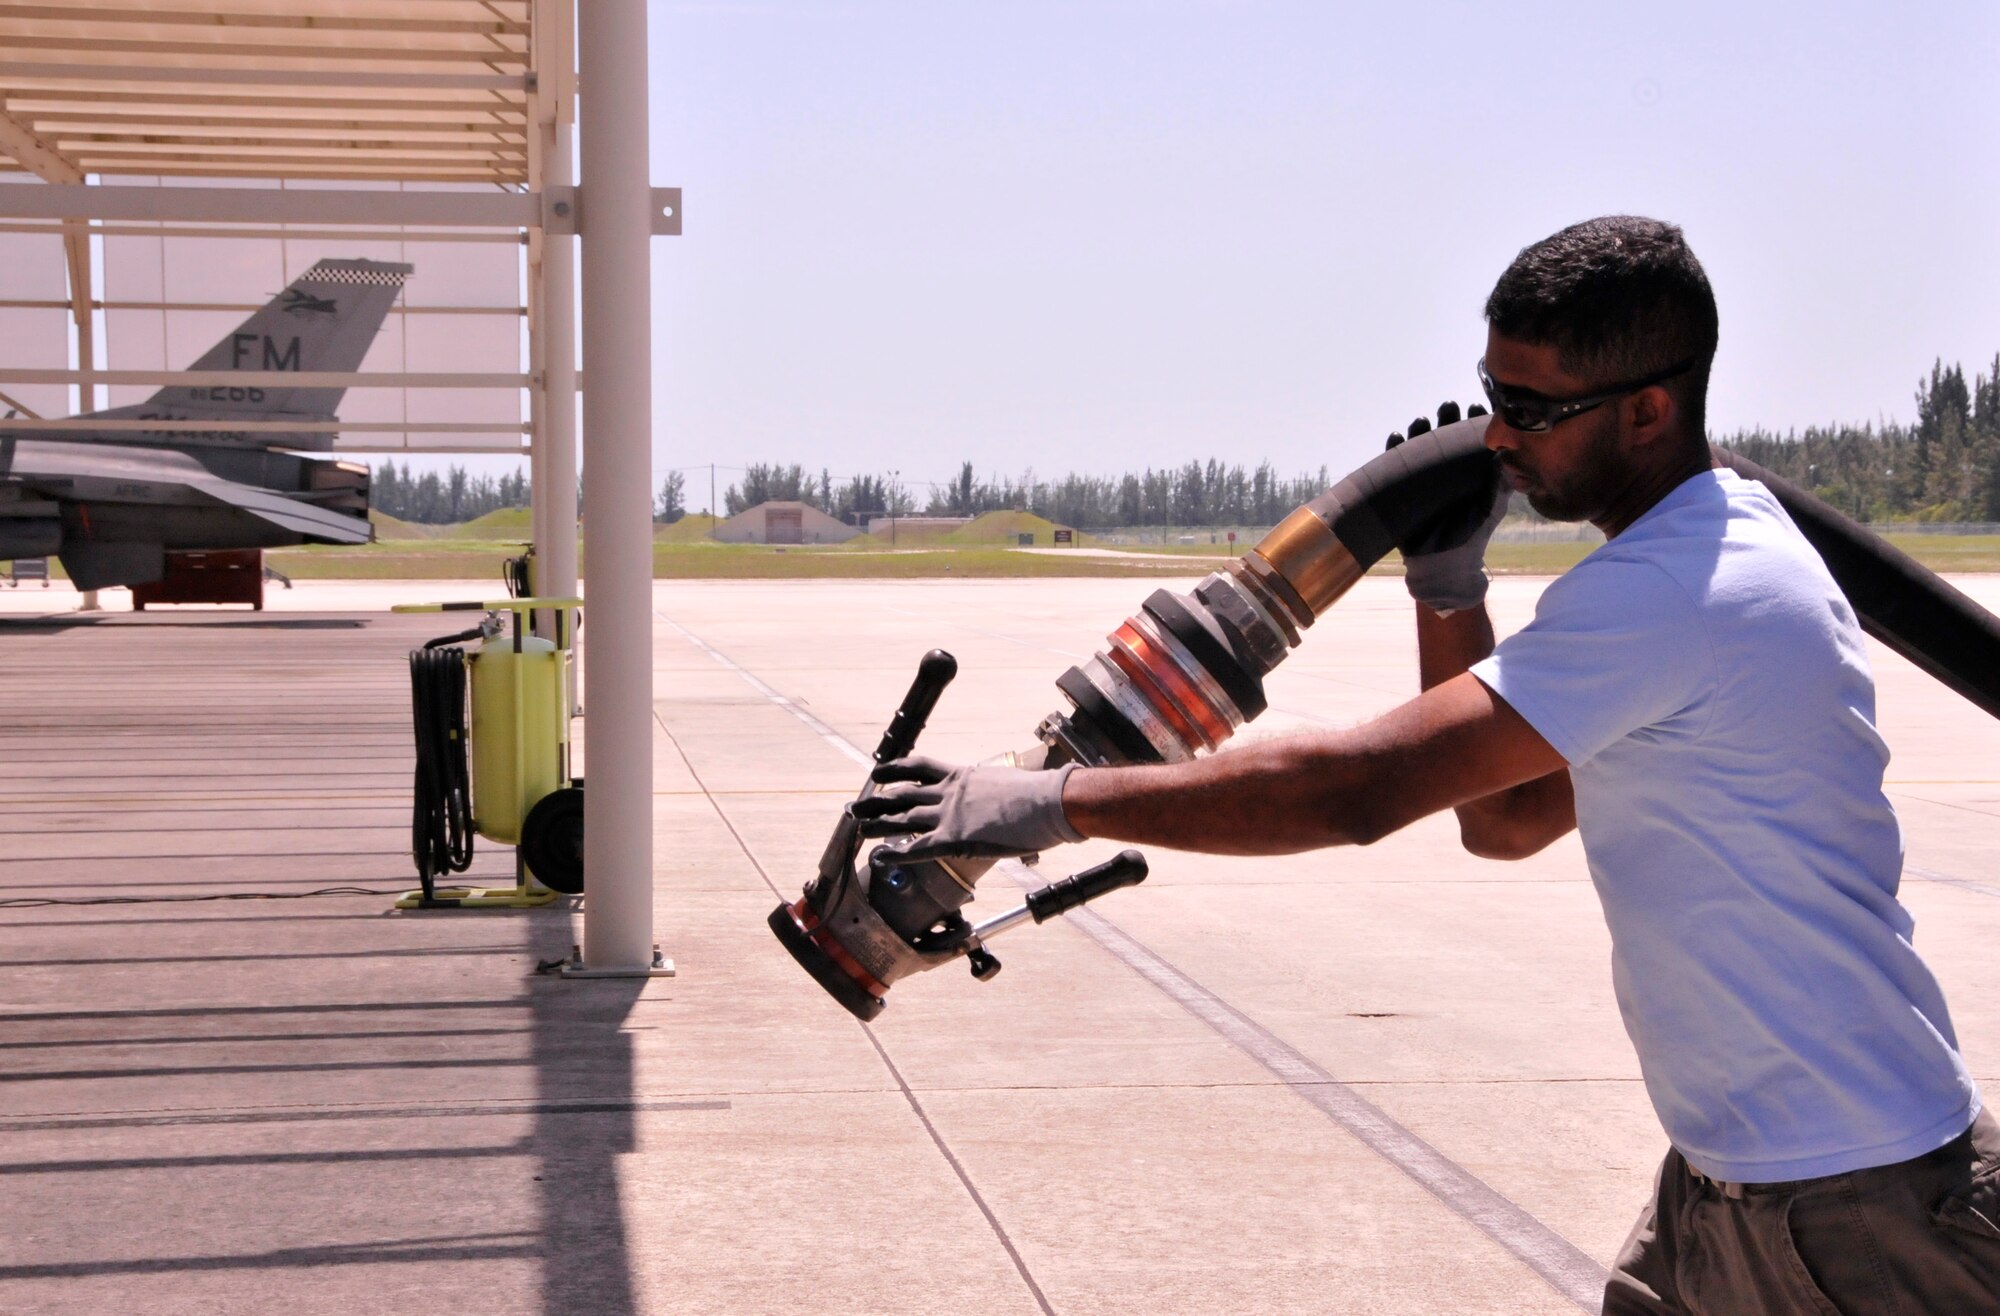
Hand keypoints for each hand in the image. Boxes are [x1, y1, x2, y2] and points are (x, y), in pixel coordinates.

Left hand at [849, 756, 1083, 862]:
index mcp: (962, 776)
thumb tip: (999, 799)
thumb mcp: (1008, 784)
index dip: (897, 769)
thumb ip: (992, 792)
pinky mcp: (955, 838)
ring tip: (858, 827)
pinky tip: (878, 856)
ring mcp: (950, 814)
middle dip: (878, 800)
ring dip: (878, 823)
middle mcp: (950, 793)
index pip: (921, 767)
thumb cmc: (1039, 795)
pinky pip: (917, 847)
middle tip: (858, 805)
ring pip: (904, 819)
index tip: (881, 772)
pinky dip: (895, 853)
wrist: (1050, 801)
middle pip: (903, 793)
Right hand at [1386, 400, 1506, 614]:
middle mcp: (1444, 470)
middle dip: (1445, 419)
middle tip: (1449, 406)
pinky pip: (1392, 465)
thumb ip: (1499, 481)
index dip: (1470, 421)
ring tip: (1422, 419)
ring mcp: (1420, 479)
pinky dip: (1392, 449)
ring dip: (1418, 430)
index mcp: (1467, 470)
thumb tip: (1504, 455)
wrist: (1445, 564)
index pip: (1468, 438)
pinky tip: (1397, 436)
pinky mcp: (1399, 489)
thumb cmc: (1473, 534)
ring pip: (1417, 446)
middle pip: (1442, 436)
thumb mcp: (1492, 505)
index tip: (1476, 406)